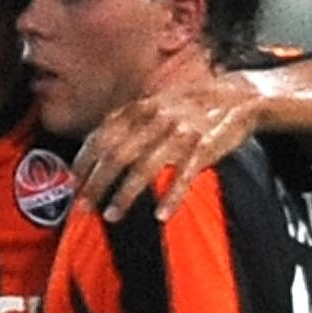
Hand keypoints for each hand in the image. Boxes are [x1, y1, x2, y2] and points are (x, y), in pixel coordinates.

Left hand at [73, 65, 261, 222]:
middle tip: (82, 206)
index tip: (72, 182)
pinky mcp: (204, 148)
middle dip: (96, 184)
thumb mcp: (157, 102)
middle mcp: (157, 119)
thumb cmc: (192, 105)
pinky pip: (183, 176)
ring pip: (144, 169)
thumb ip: (129, 121)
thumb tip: (96, 144)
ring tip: (110, 215)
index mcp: (142, 108)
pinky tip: (160, 216)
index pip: (102, 135)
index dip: (84, 161)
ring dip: (124, 195)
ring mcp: (180, 133)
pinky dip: (171, 197)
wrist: (240, 96)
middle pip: (116, 155)